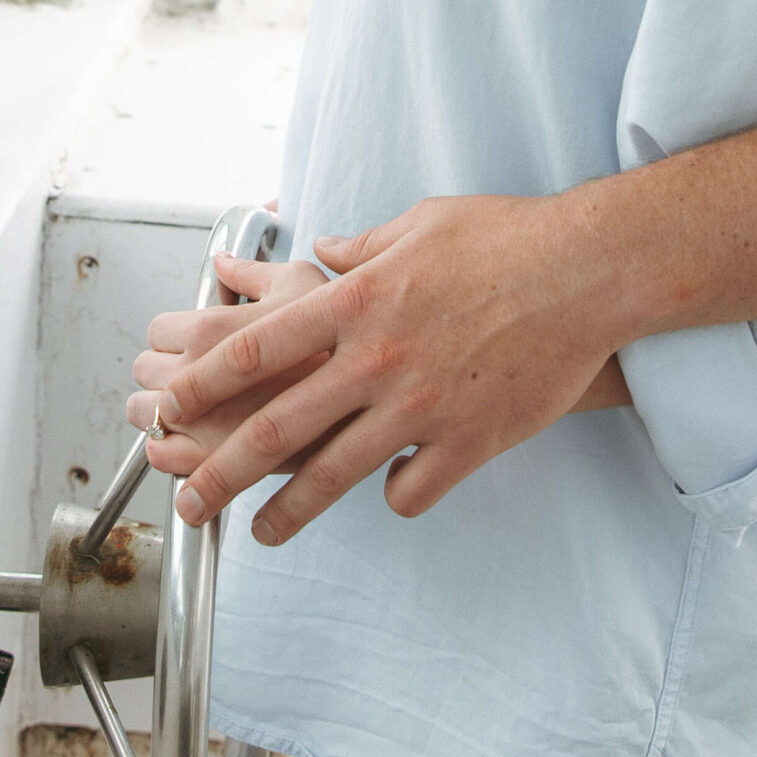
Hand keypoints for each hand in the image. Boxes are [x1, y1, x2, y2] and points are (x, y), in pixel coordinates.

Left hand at [147, 189, 631, 545]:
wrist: (589, 271)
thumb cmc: (508, 237)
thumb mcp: (420, 223)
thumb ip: (361, 245)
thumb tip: (319, 250)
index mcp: (356, 299)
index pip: (254, 349)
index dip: (202, 385)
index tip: (168, 407)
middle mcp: (376, 357)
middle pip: (276, 426)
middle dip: (220, 471)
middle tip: (188, 500)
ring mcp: (421, 405)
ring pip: (333, 475)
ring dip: (287, 512)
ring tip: (260, 533)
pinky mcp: (468, 440)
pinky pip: (412, 490)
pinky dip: (396, 498)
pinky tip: (393, 495)